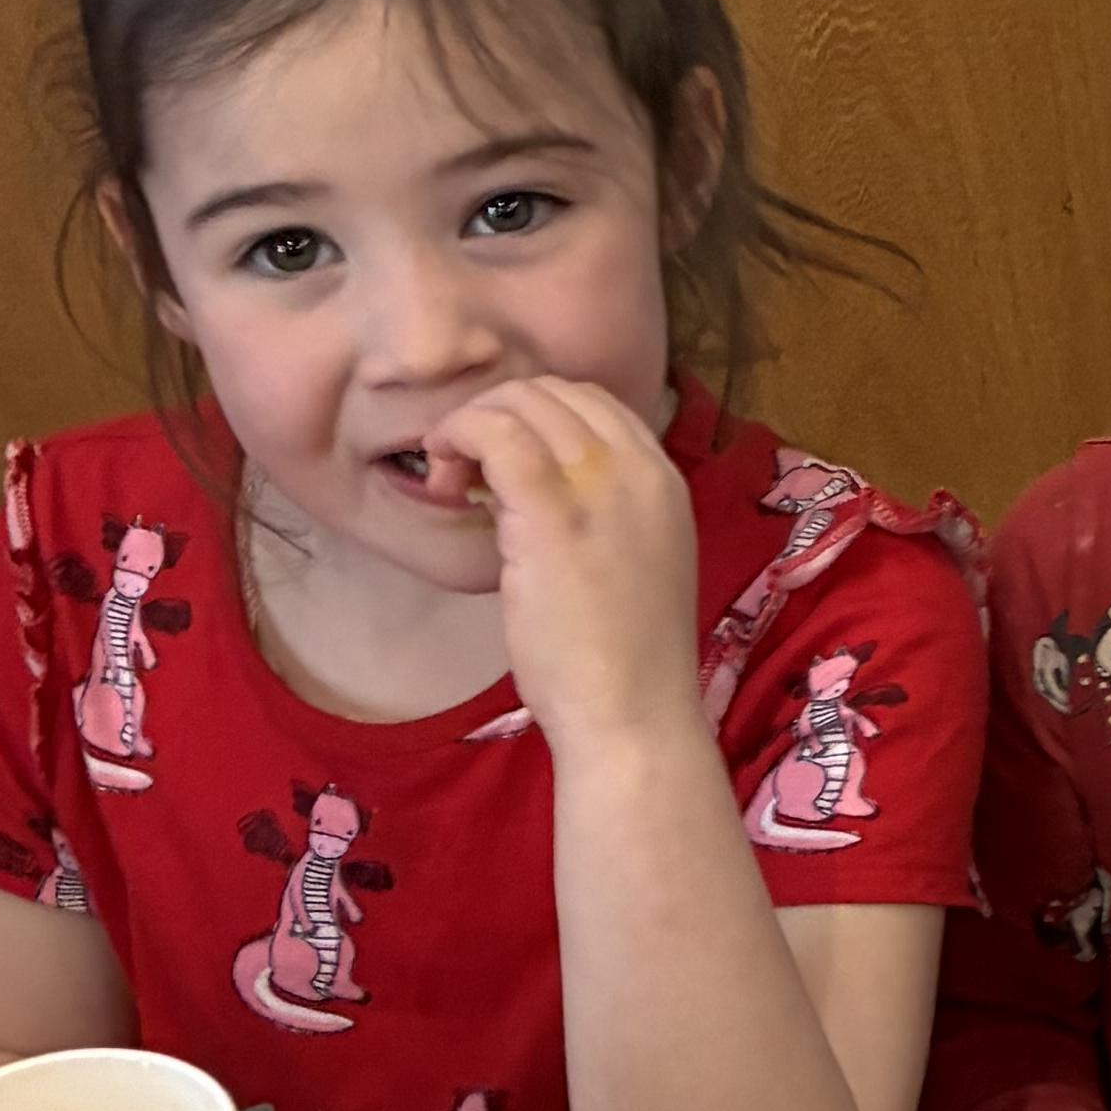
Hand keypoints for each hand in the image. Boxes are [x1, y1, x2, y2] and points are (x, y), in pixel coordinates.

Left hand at [435, 380, 701, 761]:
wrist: (633, 717)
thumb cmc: (627, 662)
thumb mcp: (637, 564)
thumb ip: (605, 515)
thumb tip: (537, 488)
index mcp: (665, 481)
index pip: (596, 404)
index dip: (536, 417)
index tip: (503, 465)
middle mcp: (640, 470)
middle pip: (556, 393)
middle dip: (500, 415)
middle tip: (469, 473)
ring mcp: (599, 486)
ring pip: (522, 403)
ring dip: (472, 425)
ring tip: (452, 480)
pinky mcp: (550, 512)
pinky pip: (495, 434)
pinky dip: (459, 437)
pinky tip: (444, 480)